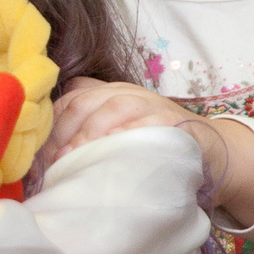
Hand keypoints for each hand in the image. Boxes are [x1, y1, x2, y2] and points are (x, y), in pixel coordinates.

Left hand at [47, 79, 199, 163]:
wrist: (211, 149)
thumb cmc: (156, 144)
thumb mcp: (120, 132)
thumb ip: (91, 132)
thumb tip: (51, 154)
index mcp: (111, 94)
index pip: (71, 98)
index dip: (52, 124)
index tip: (43, 153)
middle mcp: (129, 93)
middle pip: (86, 100)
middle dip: (66, 130)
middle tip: (57, 160)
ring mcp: (153, 105)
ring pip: (114, 106)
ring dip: (91, 132)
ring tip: (77, 157)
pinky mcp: (175, 121)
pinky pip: (149, 122)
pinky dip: (129, 133)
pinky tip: (114, 149)